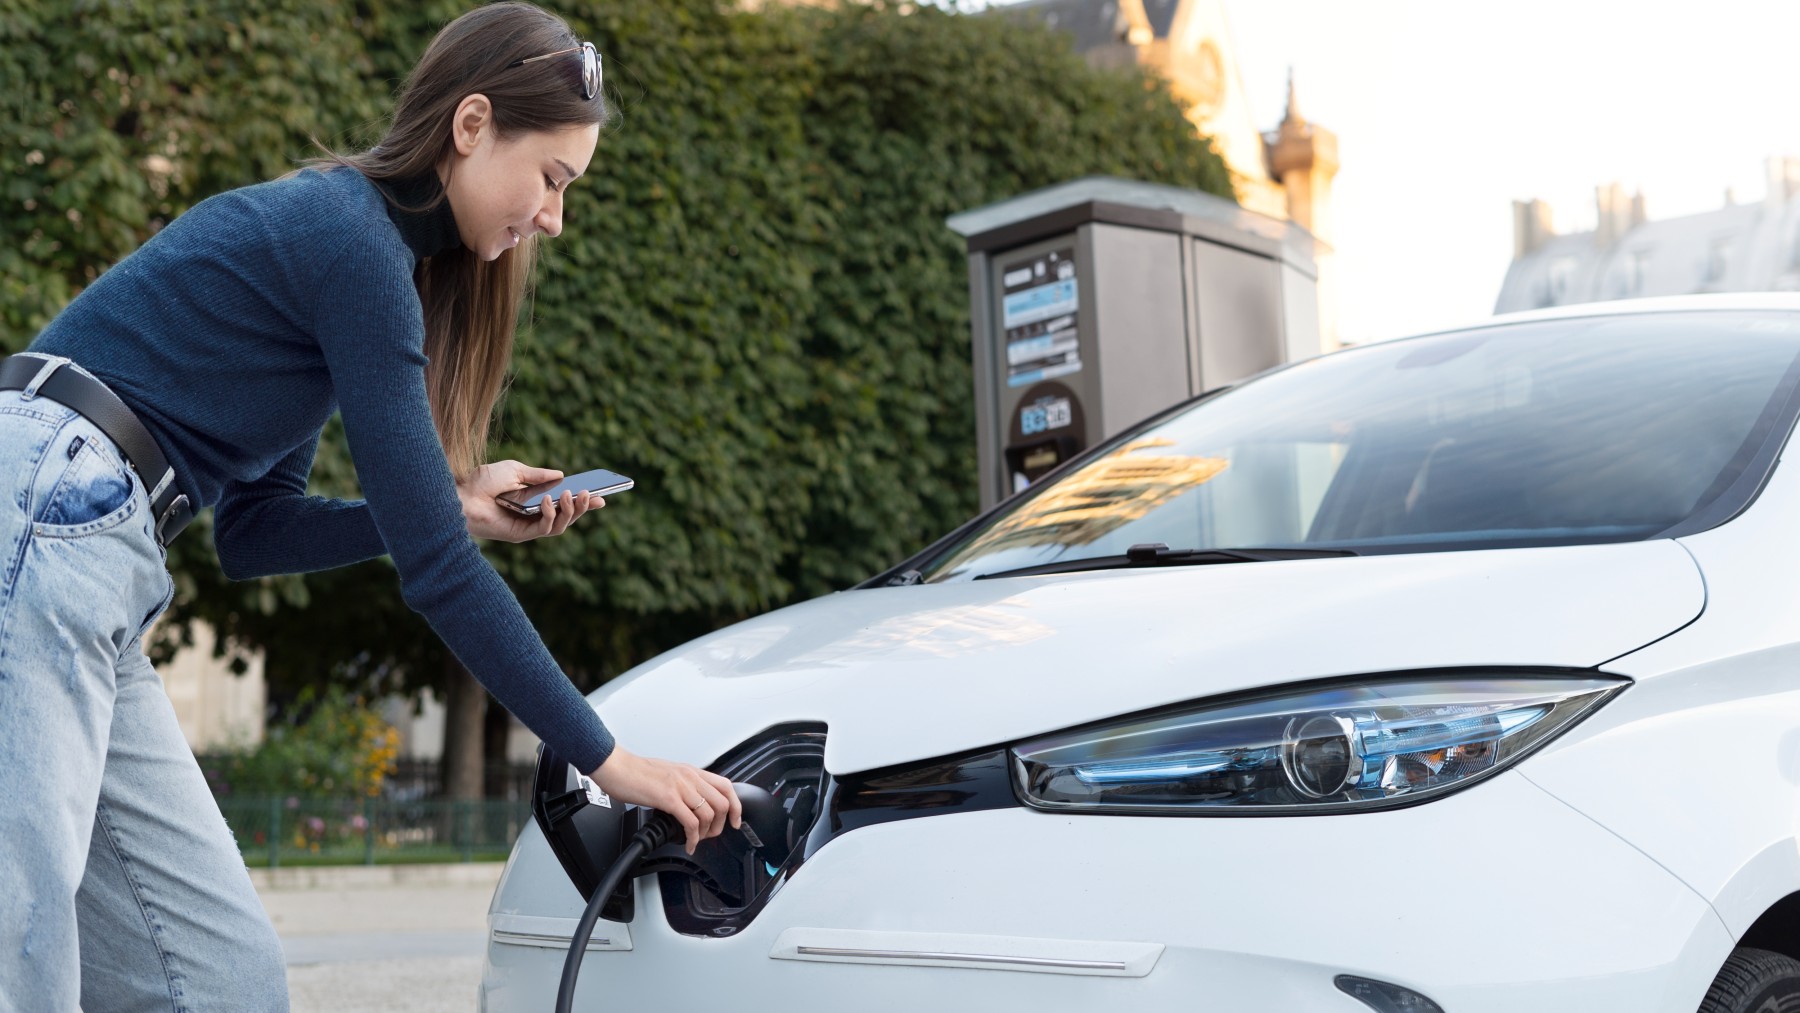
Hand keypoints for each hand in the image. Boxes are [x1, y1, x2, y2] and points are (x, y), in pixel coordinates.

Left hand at [454, 460, 602, 542]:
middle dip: (582, 507)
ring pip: (559, 526)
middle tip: (592, 495)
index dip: (583, 501)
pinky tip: (549, 501)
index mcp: (534, 501)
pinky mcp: (519, 535)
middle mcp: (533, 516)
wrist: (459, 493)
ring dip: (570, 512)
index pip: (563, 503)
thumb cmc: (482, 481)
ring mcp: (527, 527)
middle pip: (566, 517)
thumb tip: (562, 475)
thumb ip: (538, 475)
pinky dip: (550, 515)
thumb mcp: (515, 470)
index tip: (600, 494)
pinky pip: (543, 529)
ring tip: (574, 494)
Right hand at [589, 745, 742, 855]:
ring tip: (697, 840)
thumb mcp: (668, 773)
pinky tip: (688, 843)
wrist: (617, 767)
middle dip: (721, 824)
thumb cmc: (636, 772)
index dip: (736, 806)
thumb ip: (683, 785)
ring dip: (706, 833)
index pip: (725, 786)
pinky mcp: (668, 798)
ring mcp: (680, 787)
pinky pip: (690, 822)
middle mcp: (690, 777)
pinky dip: (693, 838)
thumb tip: (691, 802)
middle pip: (722, 803)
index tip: (735, 820)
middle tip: (711, 835)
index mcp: (691, 771)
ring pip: (709, 814)